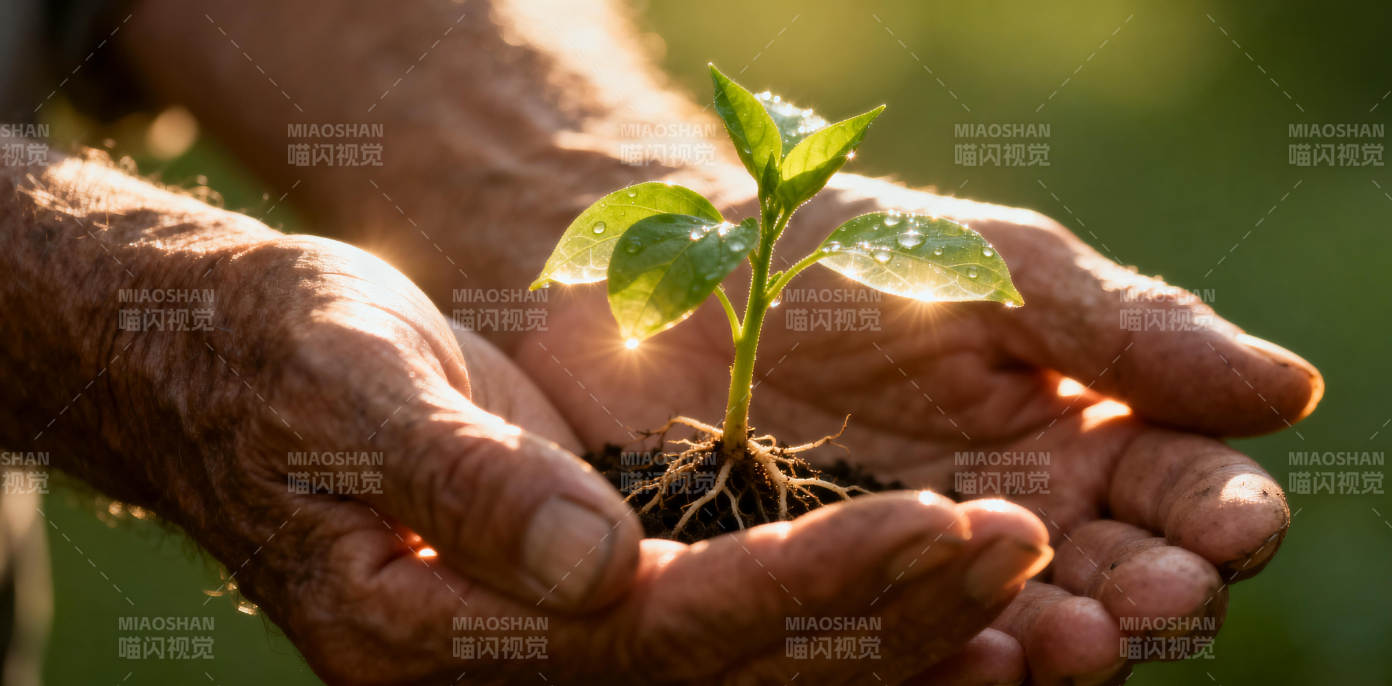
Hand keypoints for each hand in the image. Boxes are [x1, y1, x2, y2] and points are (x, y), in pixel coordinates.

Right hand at [147, 232, 1054, 683]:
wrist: (247, 375)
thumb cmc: (287, 362)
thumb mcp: (352, 392)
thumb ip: (462, 482)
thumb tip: (591, 569)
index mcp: (447, 638)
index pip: (667, 632)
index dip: (812, 585)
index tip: (938, 520)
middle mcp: (520, 680)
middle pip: (739, 677)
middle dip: (889, 614)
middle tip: (1024, 547)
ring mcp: (563, 664)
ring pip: (757, 678)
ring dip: (894, 633)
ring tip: (1019, 576)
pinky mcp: (599, 624)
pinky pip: (741, 646)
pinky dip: (845, 625)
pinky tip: (942, 602)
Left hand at [514, 172, 1322, 683]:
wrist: (680, 283)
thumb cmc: (852, 258)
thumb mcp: (998, 270)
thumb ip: (1130, 331)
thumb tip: (1296, 390)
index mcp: (1090, 437)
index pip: (1192, 494)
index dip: (1225, 515)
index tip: (1236, 525)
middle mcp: (1033, 526)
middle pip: (1129, 587)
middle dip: (1157, 598)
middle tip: (1159, 597)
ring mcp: (937, 582)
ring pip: (1031, 638)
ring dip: (1067, 645)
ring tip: (1072, 637)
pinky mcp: (844, 618)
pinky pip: (908, 656)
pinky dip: (949, 663)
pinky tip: (977, 656)